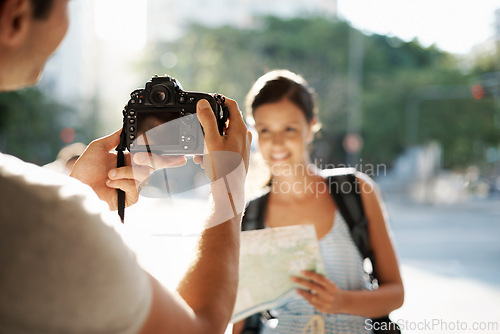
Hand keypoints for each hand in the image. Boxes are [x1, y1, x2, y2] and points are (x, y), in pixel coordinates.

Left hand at [70, 129, 185, 209]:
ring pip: (143, 174)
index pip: (150, 157)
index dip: (166, 157)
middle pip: (154, 165)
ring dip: (125, 172)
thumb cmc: (84, 170)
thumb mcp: (98, 147)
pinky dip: (122, 182)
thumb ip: (114, 137)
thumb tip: (125, 128)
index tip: (179, 155)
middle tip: (138, 158)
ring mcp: (132, 186)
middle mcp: (132, 173)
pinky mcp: (130, 198)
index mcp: (128, 161)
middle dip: (152, 159)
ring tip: (109, 175)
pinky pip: (135, 187)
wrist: (77, 187)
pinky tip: (110, 183)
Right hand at [193, 98, 250, 172]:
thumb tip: (203, 103)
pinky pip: (225, 146)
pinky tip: (204, 159)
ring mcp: (243, 146)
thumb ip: (207, 120)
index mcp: (240, 128)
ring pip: (223, 135)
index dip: (218, 99)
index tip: (207, 102)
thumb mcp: (211, 140)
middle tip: (199, 130)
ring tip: (200, 151)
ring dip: (209, 140)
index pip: (231, 104)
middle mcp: (244, 135)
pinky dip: (214, 149)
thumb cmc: (222, 166)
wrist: (229, 190)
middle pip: (225, 120)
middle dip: (210, 125)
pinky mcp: (239, 155)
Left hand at [291, 270, 343, 313]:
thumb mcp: (330, 284)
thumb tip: (307, 273)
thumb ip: (321, 280)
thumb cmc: (332, 290)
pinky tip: (301, 294)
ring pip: (310, 296)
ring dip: (302, 292)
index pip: (319, 278)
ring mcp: (325, 302)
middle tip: (292, 278)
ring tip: (295, 288)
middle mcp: (328, 294)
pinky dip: (306, 297)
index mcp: (331, 286)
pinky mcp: (322, 308)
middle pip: (312, 286)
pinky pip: (311, 302)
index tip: (301, 271)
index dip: (310, 274)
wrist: (341, 303)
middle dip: (301, 281)